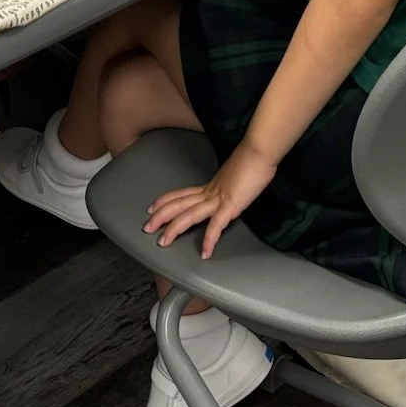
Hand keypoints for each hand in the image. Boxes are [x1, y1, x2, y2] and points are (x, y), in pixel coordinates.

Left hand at [143, 146, 276, 259]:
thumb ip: (227, 187)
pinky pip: (216, 225)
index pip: (181, 194)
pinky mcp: (230, 206)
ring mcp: (218, 199)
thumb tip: (227, 192)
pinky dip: (209, 240)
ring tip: (162, 242)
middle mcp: (209, 192)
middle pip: (179, 204)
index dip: (165, 201)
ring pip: (189, 214)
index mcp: (209, 186)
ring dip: (174, 228)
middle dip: (160, 216)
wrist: (259, 153)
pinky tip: (205, 253)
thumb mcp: (234, 179)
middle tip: (146, 228)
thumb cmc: (252, 163)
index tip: (151, 208)